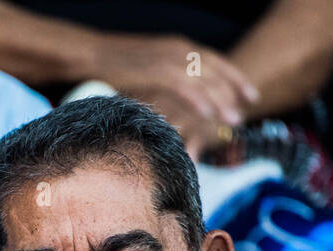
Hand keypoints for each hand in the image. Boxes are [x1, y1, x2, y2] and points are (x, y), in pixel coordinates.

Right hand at [92, 35, 258, 157]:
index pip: (215, 61)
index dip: (234, 78)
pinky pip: (182, 86)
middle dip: (233, 91)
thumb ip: (161, 84)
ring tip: (232, 120)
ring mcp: (165, 58)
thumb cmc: (106, 68)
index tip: (250, 95)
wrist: (83, 56)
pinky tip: (207, 116)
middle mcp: (175, 49)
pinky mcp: (152, 70)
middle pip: (215, 70)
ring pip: (203, 79)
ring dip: (220, 100)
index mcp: (175, 48)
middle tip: (245, 113)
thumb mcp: (142, 73)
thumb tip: (170, 103)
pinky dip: (197, 100)